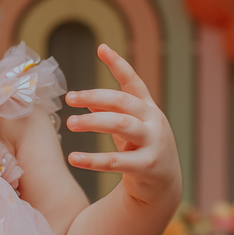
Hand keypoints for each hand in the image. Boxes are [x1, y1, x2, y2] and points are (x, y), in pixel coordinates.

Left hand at [65, 45, 180, 212]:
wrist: (163, 186)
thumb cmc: (141, 150)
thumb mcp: (129, 128)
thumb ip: (111, 113)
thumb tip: (87, 100)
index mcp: (148, 109)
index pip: (133, 82)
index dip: (119, 65)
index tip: (102, 48)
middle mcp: (153, 121)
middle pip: (123, 102)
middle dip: (94, 97)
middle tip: (69, 99)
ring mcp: (153, 143)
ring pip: (121, 125)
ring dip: (93, 122)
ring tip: (70, 124)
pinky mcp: (146, 166)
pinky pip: (116, 161)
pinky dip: (93, 160)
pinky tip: (74, 158)